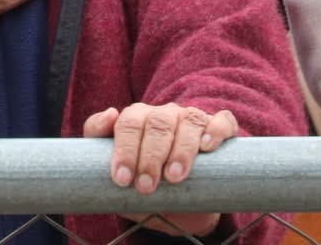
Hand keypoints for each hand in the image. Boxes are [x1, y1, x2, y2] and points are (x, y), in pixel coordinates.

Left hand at [83, 102, 238, 236]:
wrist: (182, 205)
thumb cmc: (144, 180)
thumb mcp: (117, 169)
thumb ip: (98, 139)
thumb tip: (109, 115)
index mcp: (138, 117)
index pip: (128, 124)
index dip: (125, 150)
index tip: (122, 180)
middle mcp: (165, 114)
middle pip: (157, 123)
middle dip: (150, 156)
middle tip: (146, 186)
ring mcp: (193, 118)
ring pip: (189, 121)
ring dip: (181, 149)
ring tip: (174, 177)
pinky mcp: (219, 128)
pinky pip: (221, 121)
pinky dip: (215, 130)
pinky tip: (207, 147)